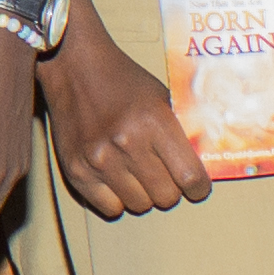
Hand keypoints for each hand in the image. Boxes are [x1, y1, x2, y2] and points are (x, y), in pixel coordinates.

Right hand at [38, 19, 206, 217]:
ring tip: (137, 174)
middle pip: (166, 197)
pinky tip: (116, 180)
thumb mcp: (161, 97)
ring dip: (143, 194)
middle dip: (170, 189)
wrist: (74, 66)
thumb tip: (199, 164)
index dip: (198, 188)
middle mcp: (127, 143)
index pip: (189, 177)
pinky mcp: (76, 170)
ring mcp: (99, 159)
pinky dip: (116, 199)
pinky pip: (109, 208)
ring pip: (139, 205)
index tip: (196, 187)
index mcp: (154, 122)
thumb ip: (179, 131)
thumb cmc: (122, 80)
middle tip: (163, 176)